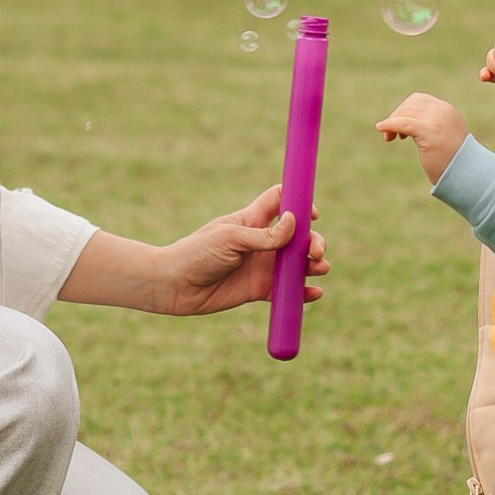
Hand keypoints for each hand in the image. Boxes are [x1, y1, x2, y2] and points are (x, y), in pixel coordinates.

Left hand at [158, 188, 329, 317]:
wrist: (174, 286)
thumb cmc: (197, 253)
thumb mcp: (231, 239)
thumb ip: (265, 235)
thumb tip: (295, 222)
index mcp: (252, 220)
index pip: (281, 200)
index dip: (300, 202)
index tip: (312, 213)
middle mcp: (261, 242)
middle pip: (298, 235)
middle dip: (313, 240)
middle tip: (316, 252)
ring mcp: (261, 266)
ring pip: (297, 263)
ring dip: (313, 265)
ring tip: (320, 269)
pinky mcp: (258, 289)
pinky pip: (286, 291)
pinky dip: (302, 292)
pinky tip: (314, 294)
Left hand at [378, 91, 468, 182]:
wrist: (468, 174)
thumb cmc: (455, 162)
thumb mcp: (443, 137)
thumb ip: (430, 127)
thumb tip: (406, 128)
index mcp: (447, 110)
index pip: (419, 100)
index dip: (405, 110)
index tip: (399, 127)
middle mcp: (442, 111)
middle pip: (410, 104)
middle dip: (397, 116)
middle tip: (391, 135)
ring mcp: (436, 120)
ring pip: (405, 113)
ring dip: (392, 122)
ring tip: (389, 137)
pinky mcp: (428, 131)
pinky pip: (403, 123)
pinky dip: (390, 124)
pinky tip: (381, 129)